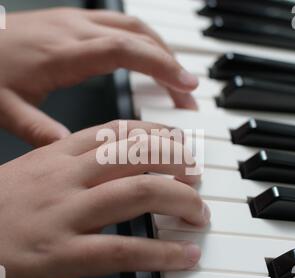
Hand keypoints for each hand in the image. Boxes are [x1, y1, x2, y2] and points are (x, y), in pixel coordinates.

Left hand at [0, 8, 198, 146]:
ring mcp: (77, 21)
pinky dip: (144, 43)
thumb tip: (72, 152)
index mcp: (64, 52)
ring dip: (161, 51)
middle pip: (138, 36)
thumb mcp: (6, 108)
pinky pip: (121, 25)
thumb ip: (39, 130)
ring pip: (133, 27)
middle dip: (170, 63)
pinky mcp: (75, 22)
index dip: (160, 65)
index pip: (125, 50)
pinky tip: (149, 60)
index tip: (186, 85)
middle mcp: (76, 30)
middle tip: (189, 94)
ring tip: (176, 80)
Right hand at [0, 120, 209, 277]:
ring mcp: (66, 213)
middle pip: (137, 155)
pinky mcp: (62, 254)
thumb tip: (110, 161)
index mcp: (59, 156)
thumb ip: (72, 162)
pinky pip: (124, 249)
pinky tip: (184, 255)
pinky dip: (162, 253)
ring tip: (198, 211)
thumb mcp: (35, 172)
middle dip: (177, 162)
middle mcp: (67, 177)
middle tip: (197, 174)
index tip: (181, 141)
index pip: (119, 131)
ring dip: (179, 200)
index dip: (157, 133)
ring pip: (138, 192)